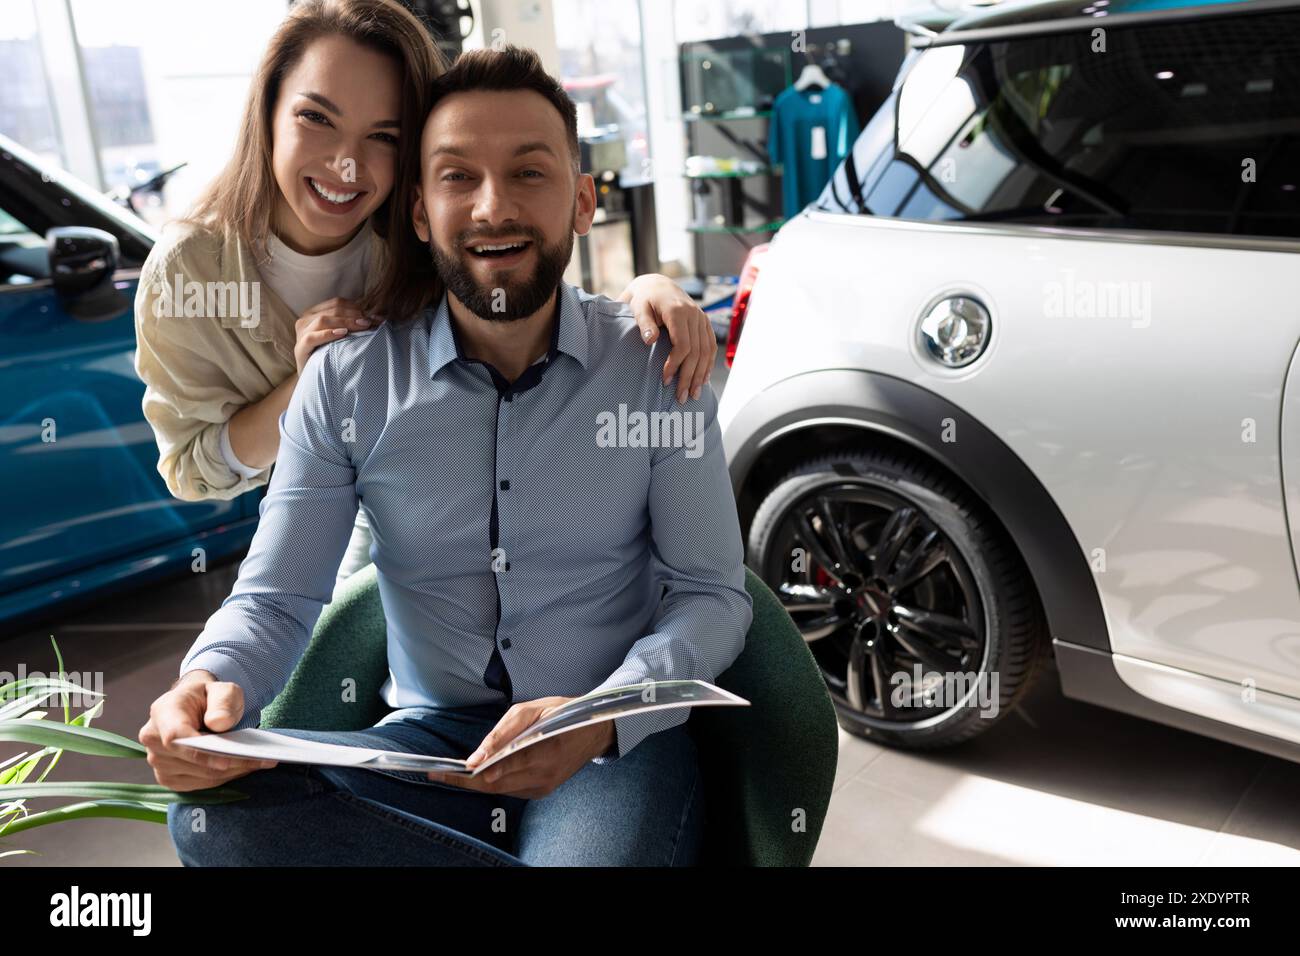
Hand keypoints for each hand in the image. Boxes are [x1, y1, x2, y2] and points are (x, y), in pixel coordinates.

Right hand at [138, 670, 275, 791]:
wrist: (197, 707)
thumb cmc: (210, 697)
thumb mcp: (223, 690)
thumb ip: (223, 702)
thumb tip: (219, 723)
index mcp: (163, 712)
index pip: (176, 737)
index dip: (199, 753)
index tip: (225, 761)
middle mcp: (153, 739)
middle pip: (192, 761)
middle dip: (230, 762)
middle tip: (263, 759)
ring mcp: (159, 762)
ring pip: (201, 776)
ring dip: (232, 772)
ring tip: (259, 762)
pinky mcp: (169, 778)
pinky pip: (201, 784)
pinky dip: (225, 778)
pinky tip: (242, 768)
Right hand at [292, 297, 376, 375]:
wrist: (313, 378)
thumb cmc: (329, 355)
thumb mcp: (341, 336)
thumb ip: (352, 324)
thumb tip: (377, 318)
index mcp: (314, 313)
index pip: (337, 303)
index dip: (357, 307)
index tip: (375, 317)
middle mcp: (305, 320)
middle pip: (332, 310)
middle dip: (354, 315)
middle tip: (371, 323)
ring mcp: (301, 334)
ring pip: (323, 320)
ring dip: (346, 322)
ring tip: (362, 326)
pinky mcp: (299, 348)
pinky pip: (312, 337)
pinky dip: (328, 334)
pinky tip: (342, 334)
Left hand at [424, 696, 615, 798]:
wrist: (592, 732)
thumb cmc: (560, 713)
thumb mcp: (530, 710)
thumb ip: (502, 733)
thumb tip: (477, 757)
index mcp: (543, 750)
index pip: (500, 767)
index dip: (472, 773)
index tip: (448, 771)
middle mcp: (544, 774)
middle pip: (495, 785)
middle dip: (466, 781)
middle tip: (440, 773)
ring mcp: (544, 786)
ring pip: (501, 790)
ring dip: (478, 781)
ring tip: (456, 772)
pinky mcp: (542, 791)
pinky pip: (511, 790)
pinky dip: (495, 781)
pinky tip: (486, 771)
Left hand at [619, 274, 716, 403]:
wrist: (657, 286)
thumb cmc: (644, 300)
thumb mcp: (638, 308)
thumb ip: (644, 323)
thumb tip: (649, 340)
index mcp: (678, 311)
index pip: (683, 344)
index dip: (676, 365)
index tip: (665, 380)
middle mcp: (694, 314)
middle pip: (697, 352)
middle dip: (689, 377)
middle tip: (681, 397)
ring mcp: (702, 318)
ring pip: (706, 351)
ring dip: (701, 375)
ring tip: (694, 395)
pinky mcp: (705, 323)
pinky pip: (711, 346)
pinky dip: (708, 364)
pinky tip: (703, 380)